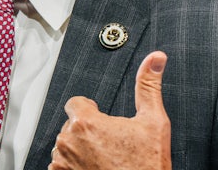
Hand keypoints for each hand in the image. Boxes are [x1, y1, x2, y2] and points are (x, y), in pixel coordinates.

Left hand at [49, 50, 170, 169]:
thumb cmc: (147, 166)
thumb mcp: (154, 122)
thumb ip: (149, 85)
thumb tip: (155, 58)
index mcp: (86, 123)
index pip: (75, 103)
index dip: (90, 109)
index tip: (101, 119)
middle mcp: (68, 143)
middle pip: (71, 126)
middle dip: (87, 131)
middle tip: (110, 143)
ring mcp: (62, 165)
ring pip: (66, 148)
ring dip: (80, 150)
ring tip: (104, 159)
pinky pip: (62, 168)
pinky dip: (75, 168)